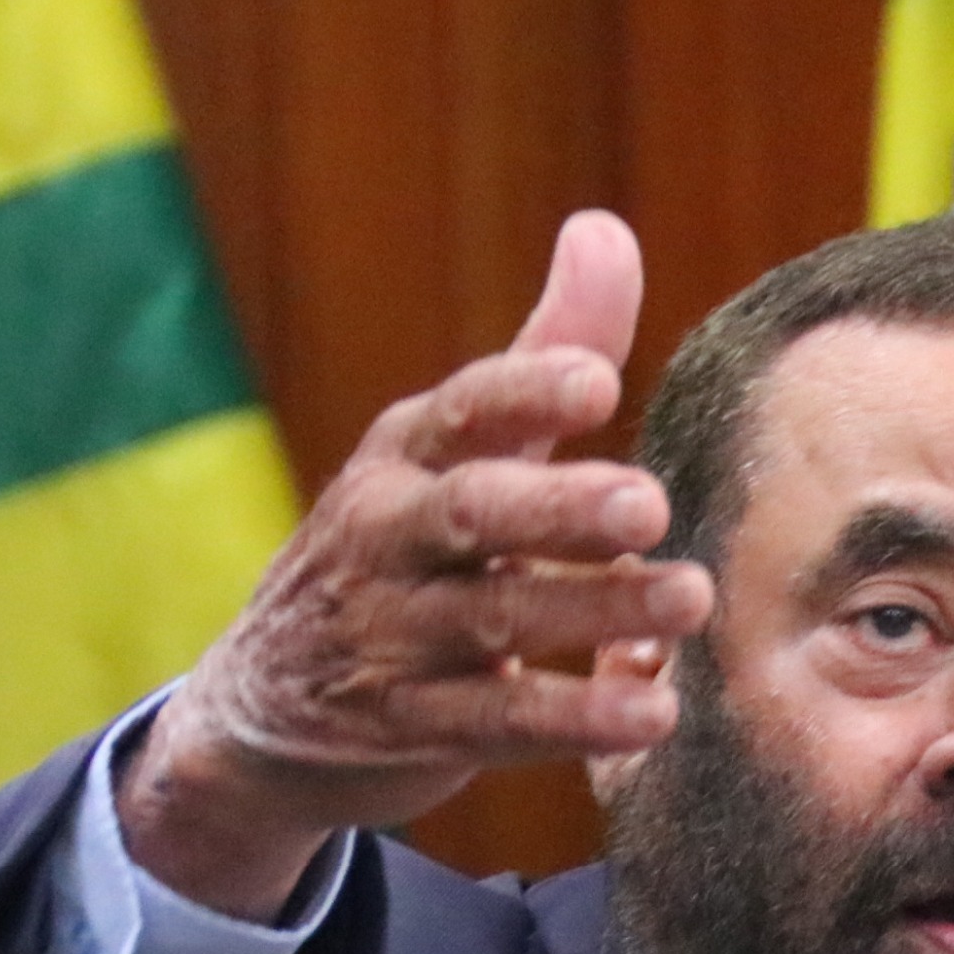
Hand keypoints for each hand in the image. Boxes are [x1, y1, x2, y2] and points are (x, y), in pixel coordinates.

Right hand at [124, 211, 715, 917]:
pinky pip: (495, 722)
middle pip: (472, 514)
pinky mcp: (407, 727)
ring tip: (688, 601)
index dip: (525, 392)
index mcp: (406, 455)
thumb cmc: (402, 551)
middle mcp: (387, 537)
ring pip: (493, 620)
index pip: (463, 410)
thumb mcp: (457, 449)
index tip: (596, 382)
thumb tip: (605, 227)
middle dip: (557, 508)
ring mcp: (391, 636)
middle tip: (648, 505)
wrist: (265, 706)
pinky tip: (650, 714)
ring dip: (592, 611)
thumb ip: (545, 351)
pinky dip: (572, 721)